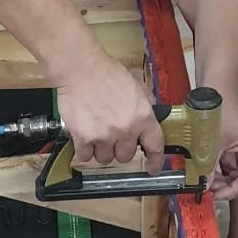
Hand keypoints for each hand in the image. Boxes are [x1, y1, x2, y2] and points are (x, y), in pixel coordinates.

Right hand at [54, 51, 164, 173]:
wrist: (81, 68)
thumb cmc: (107, 74)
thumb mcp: (136, 90)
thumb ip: (142, 111)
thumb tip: (144, 127)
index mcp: (142, 116)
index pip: (155, 146)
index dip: (155, 160)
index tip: (152, 168)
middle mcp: (125, 130)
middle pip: (125, 156)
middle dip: (119, 148)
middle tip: (112, 135)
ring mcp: (104, 136)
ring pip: (105, 159)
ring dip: (101, 150)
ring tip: (96, 132)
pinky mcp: (84, 138)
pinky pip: (85, 156)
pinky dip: (84, 150)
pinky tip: (84, 136)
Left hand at [208, 97, 237, 200]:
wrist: (215, 85)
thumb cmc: (220, 109)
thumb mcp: (213, 144)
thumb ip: (208, 167)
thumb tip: (204, 186)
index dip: (231, 190)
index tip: (215, 194)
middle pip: (237, 176)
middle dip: (222, 184)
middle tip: (205, 188)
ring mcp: (235, 146)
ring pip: (227, 170)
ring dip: (215, 176)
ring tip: (201, 178)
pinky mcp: (224, 142)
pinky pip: (219, 160)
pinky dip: (210, 166)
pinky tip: (199, 168)